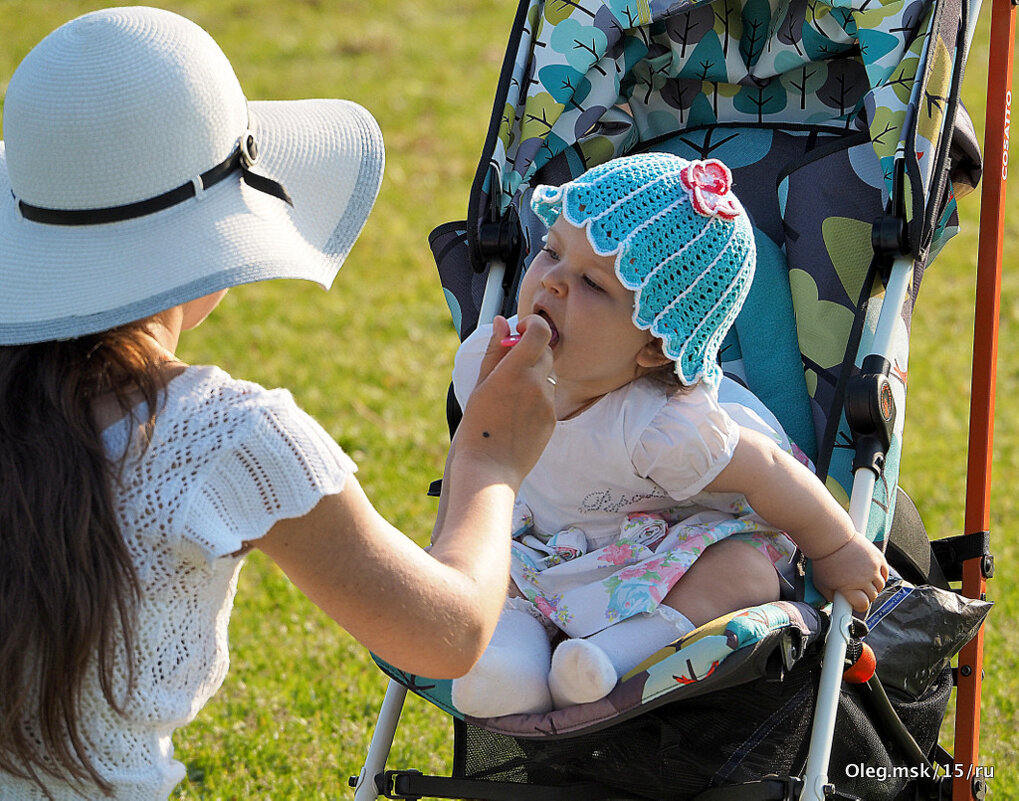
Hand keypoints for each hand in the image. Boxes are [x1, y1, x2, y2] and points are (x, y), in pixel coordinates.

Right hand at [452, 315, 554, 489]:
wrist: (489, 469)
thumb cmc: (477, 429)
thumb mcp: (479, 386)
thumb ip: (495, 351)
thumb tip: (501, 323)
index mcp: (515, 371)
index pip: (540, 331)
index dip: (533, 324)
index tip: (521, 329)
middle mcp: (536, 383)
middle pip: (546, 351)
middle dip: (531, 350)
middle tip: (510, 364)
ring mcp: (547, 402)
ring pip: (548, 375)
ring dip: (534, 375)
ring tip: (509, 396)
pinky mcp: (552, 419)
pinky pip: (548, 397)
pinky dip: (536, 396)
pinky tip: (516, 413)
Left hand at [810, 531, 888, 612]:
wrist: (831, 538)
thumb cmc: (824, 560)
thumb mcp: (821, 583)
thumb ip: (830, 596)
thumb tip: (838, 604)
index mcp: (848, 588)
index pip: (862, 605)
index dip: (859, 605)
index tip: (856, 603)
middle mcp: (863, 580)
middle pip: (872, 596)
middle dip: (866, 595)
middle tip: (858, 590)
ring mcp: (872, 569)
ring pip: (880, 585)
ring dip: (873, 586)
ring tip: (863, 580)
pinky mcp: (878, 558)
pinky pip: (885, 574)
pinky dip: (881, 576)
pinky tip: (872, 574)